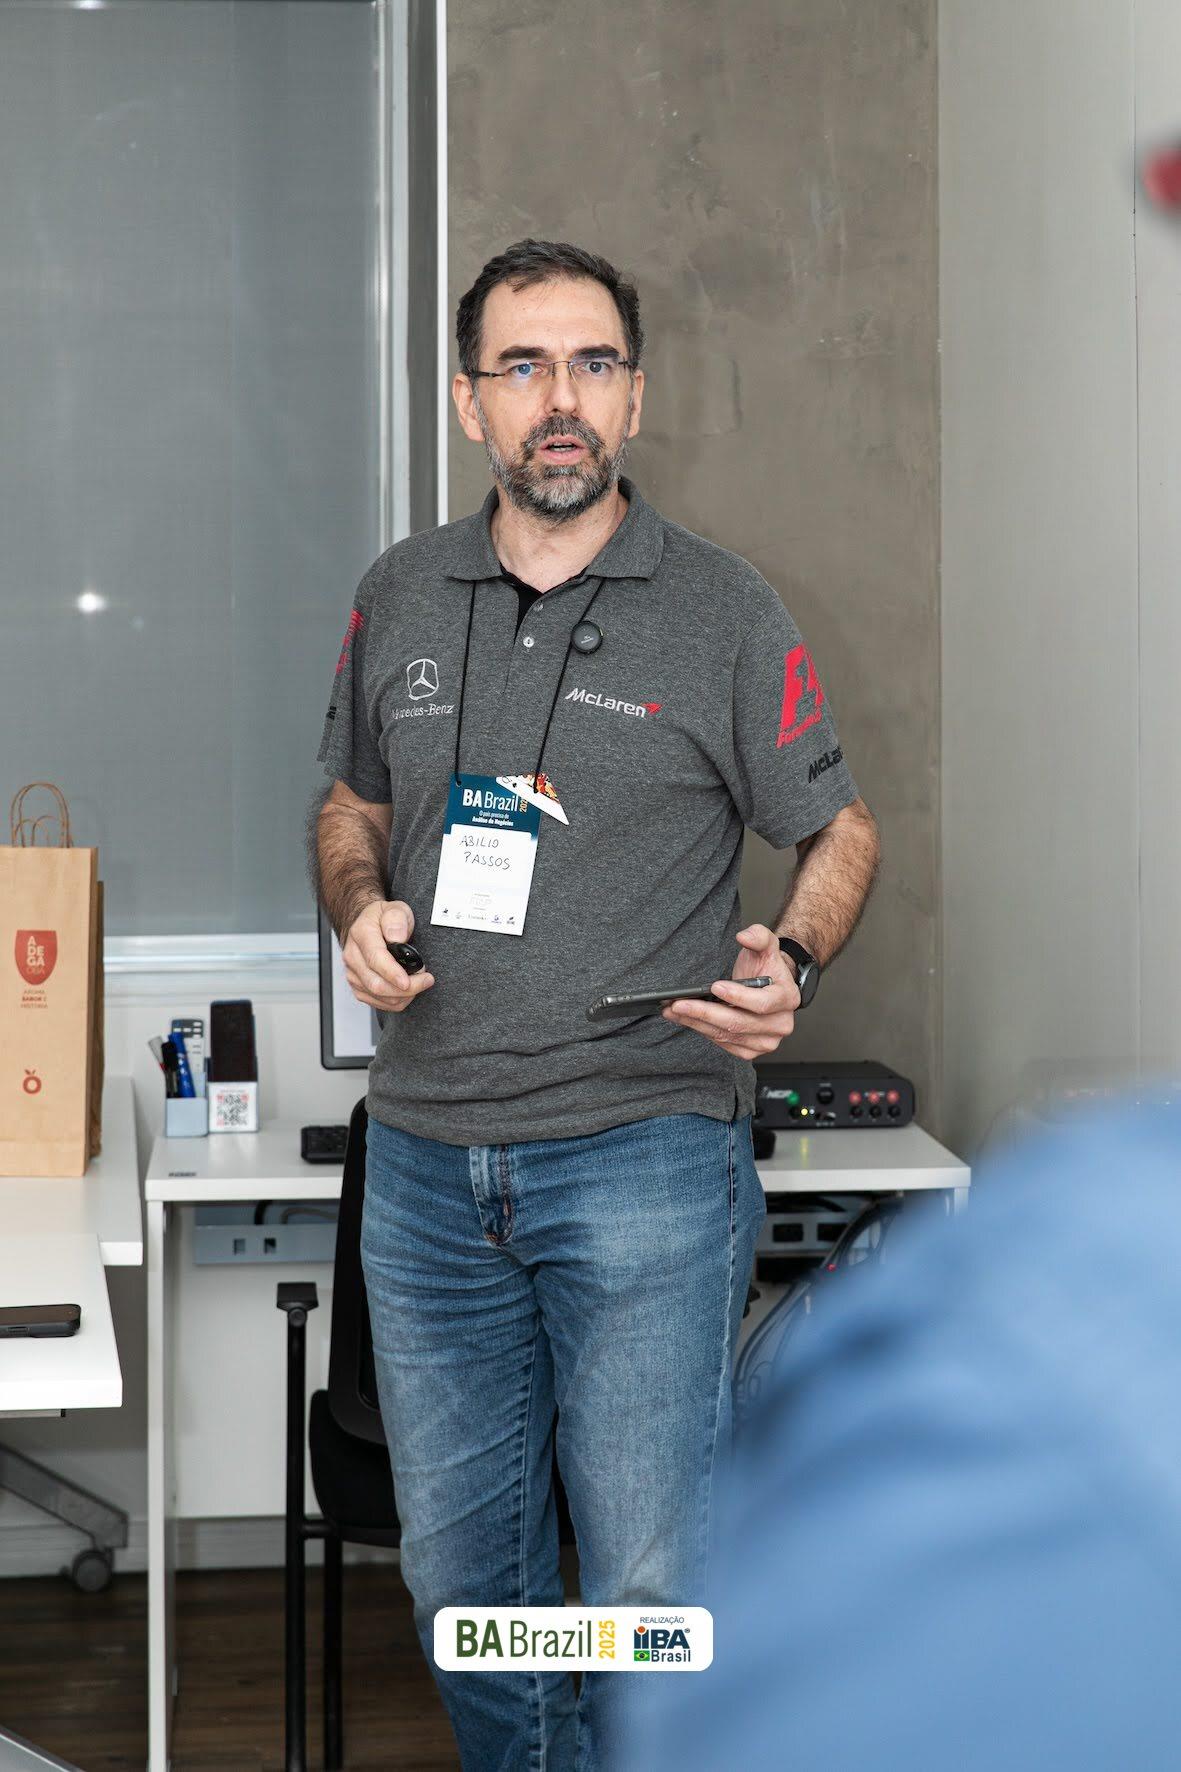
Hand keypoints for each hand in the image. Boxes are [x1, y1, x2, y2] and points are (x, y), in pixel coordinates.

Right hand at [342, 899, 434, 1012]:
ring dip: (403, 995)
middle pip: (376, 984)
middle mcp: (352, 955)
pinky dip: (396, 1001)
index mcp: (361, 934)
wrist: (368, 926)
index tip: (409, 981)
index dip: (393, 974)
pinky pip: (377, 1003)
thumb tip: (398, 937)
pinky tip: (406, 990)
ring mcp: (352, 973)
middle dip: (406, 988)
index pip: (375, 959)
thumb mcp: (396, 909)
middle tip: (426, 979)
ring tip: (418, 982)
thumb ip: (397, 919)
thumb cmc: (383, 919)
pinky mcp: (357, 986)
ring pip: (378, 996)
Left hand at [662, 923, 799, 1058]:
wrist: (769, 987)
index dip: (737, 996)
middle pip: (738, 1023)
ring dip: (697, 1023)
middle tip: (680, 1003)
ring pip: (727, 1035)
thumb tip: (744, 936)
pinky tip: (686, 1019)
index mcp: (787, 999)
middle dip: (705, 1013)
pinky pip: (723, 1043)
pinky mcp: (750, 1050)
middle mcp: (780, 1024)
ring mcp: (766, 1041)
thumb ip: (758, 936)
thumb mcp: (765, 945)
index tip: (714, 987)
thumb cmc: (765, 968)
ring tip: (674, 1010)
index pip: (762, 1003)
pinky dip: (703, 1031)